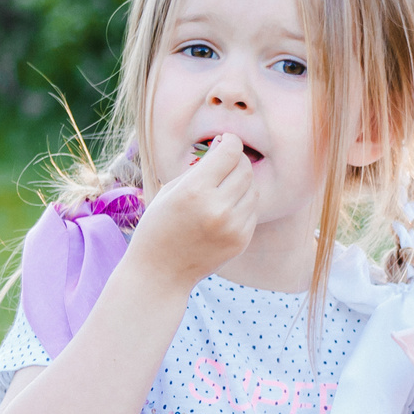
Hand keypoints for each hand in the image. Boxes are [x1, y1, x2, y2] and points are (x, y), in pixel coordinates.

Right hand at [128, 133, 260, 286]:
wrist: (160, 272)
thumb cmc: (159, 226)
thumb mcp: (170, 190)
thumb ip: (199, 167)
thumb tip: (224, 145)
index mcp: (195, 191)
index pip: (230, 153)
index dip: (230, 141)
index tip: (226, 140)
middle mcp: (217, 208)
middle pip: (245, 169)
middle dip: (237, 160)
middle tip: (225, 162)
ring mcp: (233, 227)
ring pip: (254, 189)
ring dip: (242, 182)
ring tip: (223, 186)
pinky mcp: (241, 241)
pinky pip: (253, 210)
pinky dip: (243, 203)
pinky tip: (225, 207)